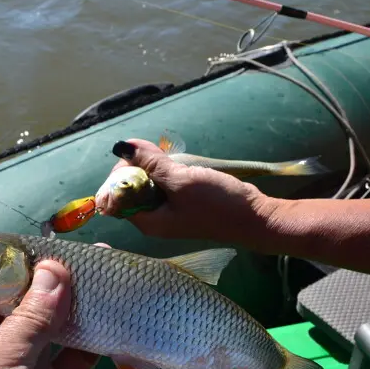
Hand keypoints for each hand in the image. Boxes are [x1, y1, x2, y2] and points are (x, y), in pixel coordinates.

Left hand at [0, 259, 137, 368]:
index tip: (71, 252)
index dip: (40, 276)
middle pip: (57, 324)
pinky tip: (151, 359)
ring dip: (112, 335)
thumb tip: (55, 268)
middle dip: (83, 300)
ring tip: (139, 304)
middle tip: (116, 270)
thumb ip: (32, 318)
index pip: (15, 300)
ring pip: (88, 358)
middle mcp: (21, 366)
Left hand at [111, 139, 272, 244]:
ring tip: (166, 156)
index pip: (116, 197)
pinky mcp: (180, 204)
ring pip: (147, 184)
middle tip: (154, 153)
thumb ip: (150, 163)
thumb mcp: (180, 180)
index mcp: (147, 222)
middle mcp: (153, 219)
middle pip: (129, 190)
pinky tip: (176, 164)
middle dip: (136, 167)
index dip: (120, 175)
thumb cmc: (216, 203)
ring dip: (152, 167)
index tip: (136, 157)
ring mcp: (167, 212)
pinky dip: (165, 172)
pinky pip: (163, 186)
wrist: (253, 217)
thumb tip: (122, 147)